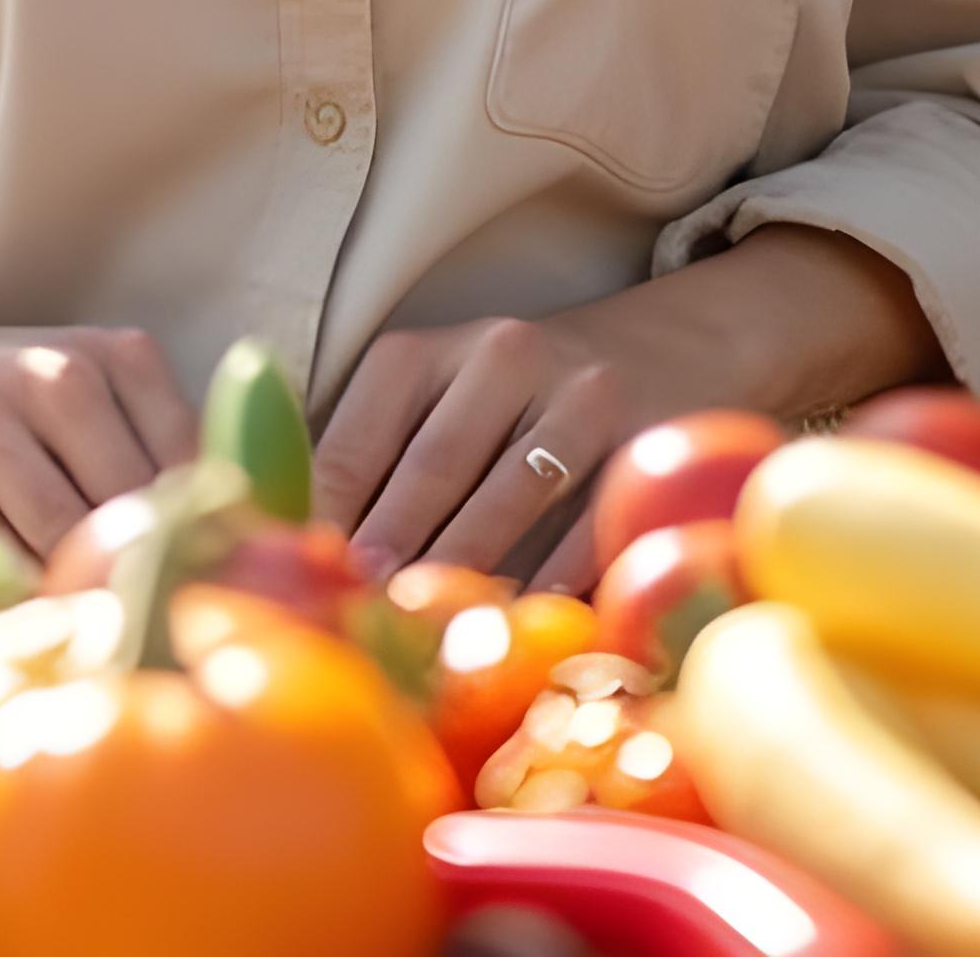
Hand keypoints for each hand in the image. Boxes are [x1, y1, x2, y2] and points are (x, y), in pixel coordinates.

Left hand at [318, 229, 936, 592]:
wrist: (678, 343)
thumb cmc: (524, 398)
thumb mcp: (444, 399)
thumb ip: (377, 461)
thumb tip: (302, 555)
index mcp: (429, 349)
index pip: (357, 434)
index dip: (324, 512)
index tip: (300, 578)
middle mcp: (504, 355)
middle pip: (431, 466)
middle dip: (388, 550)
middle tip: (353, 620)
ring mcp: (582, 393)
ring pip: (508, 497)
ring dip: (463, 571)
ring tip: (423, 635)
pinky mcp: (646, 439)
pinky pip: (588, 524)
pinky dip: (553, 581)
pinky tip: (522, 627)